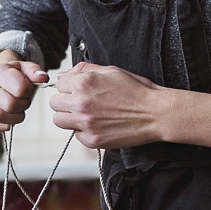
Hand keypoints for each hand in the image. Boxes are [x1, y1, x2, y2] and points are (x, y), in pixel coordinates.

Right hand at [0, 51, 47, 131]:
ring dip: (15, 117)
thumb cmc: (15, 76)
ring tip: (18, 110)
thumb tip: (43, 78)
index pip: (20, 88)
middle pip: (10, 104)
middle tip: (24, 101)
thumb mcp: (26, 68)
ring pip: (0, 116)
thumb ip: (35, 71)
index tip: (27, 89)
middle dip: (23, 105)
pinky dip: (7, 124)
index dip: (28, 91)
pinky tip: (10, 116)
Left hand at [50, 62, 167, 150]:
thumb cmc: (136, 90)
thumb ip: (85, 70)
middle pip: (55, 103)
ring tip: (85, 115)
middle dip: (65, 102)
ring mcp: (86, 123)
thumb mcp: (111, 71)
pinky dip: (83, 131)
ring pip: (59, 121)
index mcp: (84, 83)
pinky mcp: (92, 140)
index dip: (69, 86)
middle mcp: (81, 103)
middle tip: (79, 103)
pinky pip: (75, 135)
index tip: (77, 90)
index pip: (59, 84)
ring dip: (69, 117)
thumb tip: (65, 74)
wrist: (155, 113)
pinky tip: (98, 125)